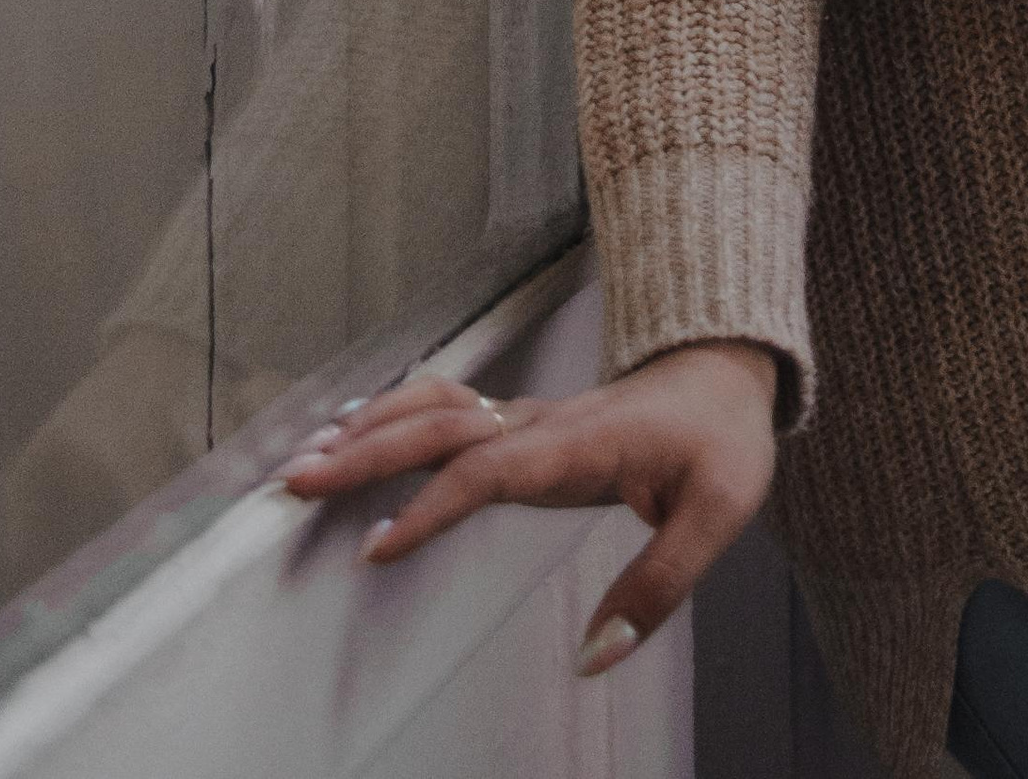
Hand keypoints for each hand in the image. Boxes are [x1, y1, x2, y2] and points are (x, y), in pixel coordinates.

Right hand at [279, 339, 778, 675]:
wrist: (728, 370)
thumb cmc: (722, 438)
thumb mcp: (719, 513)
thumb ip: (657, 587)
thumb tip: (595, 656)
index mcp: (581, 444)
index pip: (490, 468)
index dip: (431, 504)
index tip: (377, 544)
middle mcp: (542, 424)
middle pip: (442, 427)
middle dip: (368, 452)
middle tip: (300, 479)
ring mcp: (529, 418)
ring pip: (438, 409)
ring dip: (372, 427)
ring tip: (309, 455)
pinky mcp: (523, 424)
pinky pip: (450, 410)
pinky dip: (397, 414)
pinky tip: (359, 429)